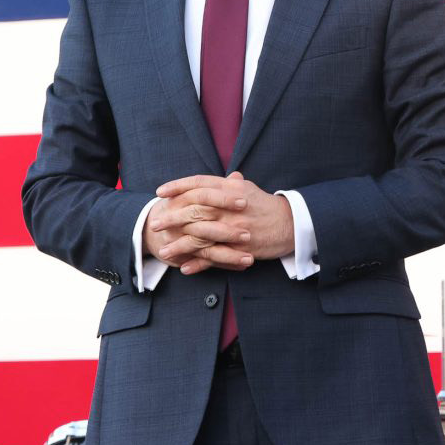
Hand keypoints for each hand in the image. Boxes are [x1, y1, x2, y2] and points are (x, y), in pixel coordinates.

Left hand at [149, 172, 294, 273]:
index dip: (177, 187)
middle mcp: (229, 207)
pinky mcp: (238, 248)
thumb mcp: (249, 189)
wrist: (290, 224)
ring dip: (179, 245)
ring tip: (163, 251)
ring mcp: (233, 229)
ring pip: (200, 237)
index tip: (160, 192)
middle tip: (154, 223)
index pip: (198, 184)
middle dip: (172, 218)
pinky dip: (198, 263)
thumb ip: (232, 185)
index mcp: (230, 190)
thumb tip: (228, 177)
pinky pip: (215, 257)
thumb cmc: (266, 205)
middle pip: (194, 210)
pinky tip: (184, 267)